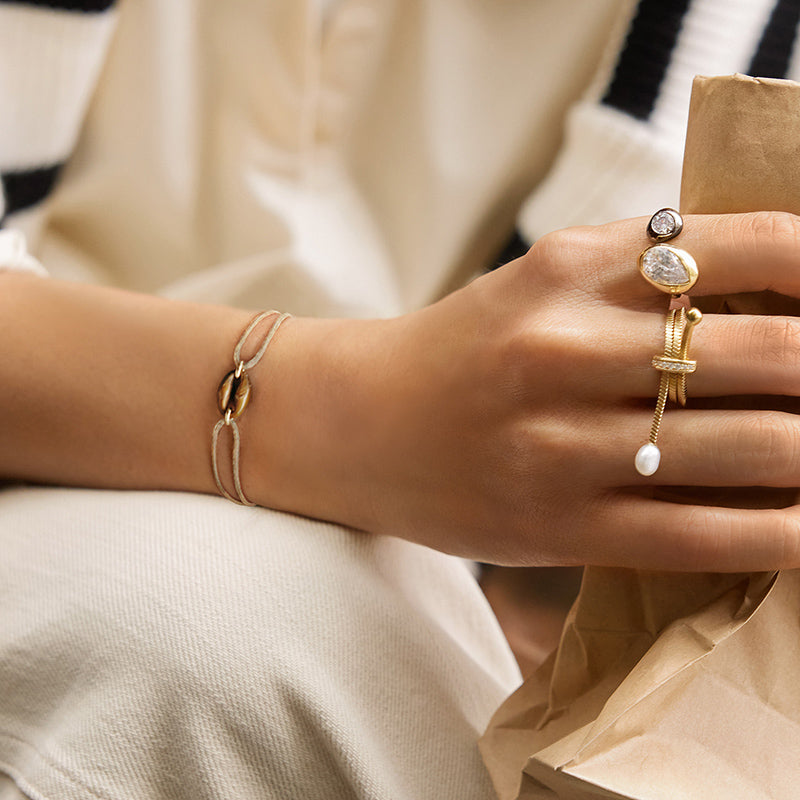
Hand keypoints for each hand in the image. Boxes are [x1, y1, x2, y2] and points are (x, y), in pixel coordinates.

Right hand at [249, 212, 799, 570]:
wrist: (360, 424)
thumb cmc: (461, 349)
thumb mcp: (537, 282)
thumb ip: (638, 274)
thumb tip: (775, 284)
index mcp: (566, 267)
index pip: (742, 245)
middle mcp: (565, 347)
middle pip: (766, 352)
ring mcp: (561, 444)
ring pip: (750, 449)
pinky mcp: (557, 524)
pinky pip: (700, 533)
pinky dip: (782, 533)